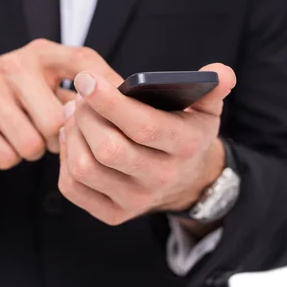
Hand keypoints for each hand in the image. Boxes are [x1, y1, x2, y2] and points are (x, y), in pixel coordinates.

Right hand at [0, 39, 118, 196]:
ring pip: (32, 145)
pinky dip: (8, 158)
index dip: (106, 87)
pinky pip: (6, 158)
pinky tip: (2, 140)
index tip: (119, 111)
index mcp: (41, 52)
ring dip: (33, 151)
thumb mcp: (48, 82)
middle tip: (48, 132)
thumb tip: (130, 107)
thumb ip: (85, 93)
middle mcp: (12, 64)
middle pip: (57, 122)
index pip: (83, 62)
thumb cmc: (18, 97)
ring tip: (24, 133)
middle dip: (57, 138)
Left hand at [58, 63, 236, 225]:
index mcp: (185, 147)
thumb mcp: (205, 110)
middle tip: (80, 95)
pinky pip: (73, 188)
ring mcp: (135, 201)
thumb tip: (221, 72)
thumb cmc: (187, 134)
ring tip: (74, 111)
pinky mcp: (113, 214)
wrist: (186, 181)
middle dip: (86, 116)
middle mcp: (160, 178)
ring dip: (72, 134)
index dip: (110, 102)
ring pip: (85, 168)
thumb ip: (212, 88)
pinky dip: (65, 157)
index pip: (144, 127)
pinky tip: (72, 136)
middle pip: (109, 149)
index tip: (87, 79)